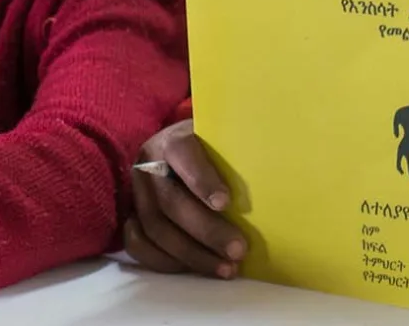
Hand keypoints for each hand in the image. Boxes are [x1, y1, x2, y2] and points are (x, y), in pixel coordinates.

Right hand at [121, 119, 247, 278]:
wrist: (181, 150)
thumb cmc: (214, 150)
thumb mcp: (223, 141)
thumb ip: (236, 155)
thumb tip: (275, 178)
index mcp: (172, 140)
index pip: (183, 154)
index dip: (202, 180)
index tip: (225, 203)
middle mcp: (148, 165)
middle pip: (171, 202)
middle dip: (206, 230)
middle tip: (238, 250)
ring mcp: (137, 194)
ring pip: (156, 229)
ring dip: (192, 254)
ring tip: (225, 268)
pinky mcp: (133, 216)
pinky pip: (138, 245)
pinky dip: (166, 262)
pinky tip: (196, 269)